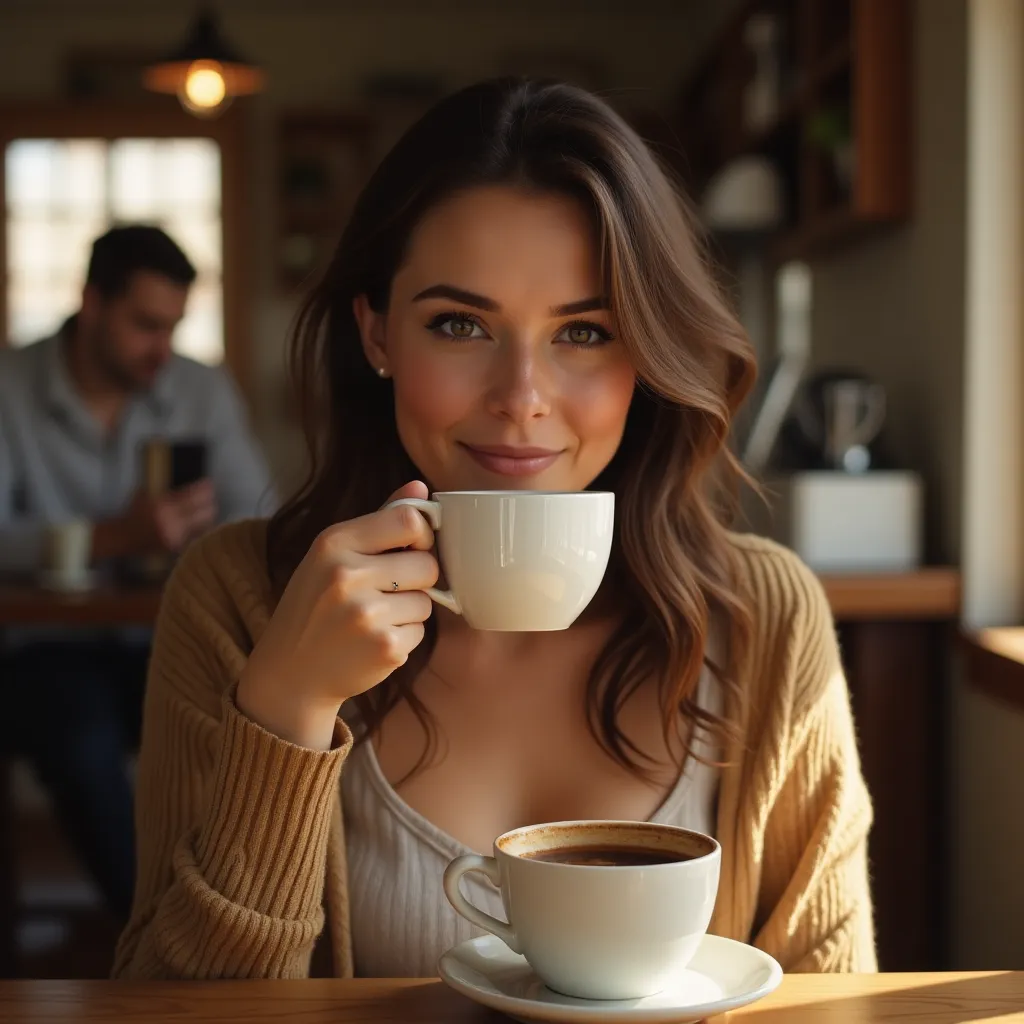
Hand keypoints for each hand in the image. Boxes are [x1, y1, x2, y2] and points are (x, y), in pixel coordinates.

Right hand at [91, 480, 217, 562]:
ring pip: (202, 524)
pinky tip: (202, 521)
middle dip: (210, 501)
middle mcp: (171, 520)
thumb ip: (165, 490)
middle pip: (202, 510)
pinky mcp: (176, 545)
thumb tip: (186, 483)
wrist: (124, 536)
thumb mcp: (146, 495)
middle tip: (212, 496)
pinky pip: (195, 534)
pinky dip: (200, 527)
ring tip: (210, 507)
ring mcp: (175, 534)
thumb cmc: (135, 512)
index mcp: (163, 505)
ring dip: (207, 514)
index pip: (191, 495)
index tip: (209, 483)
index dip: (203, 488)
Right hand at [236, 481, 436, 749]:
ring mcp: (366, 615)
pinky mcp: (384, 648)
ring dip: (410, 611)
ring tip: (374, 619)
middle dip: (417, 579)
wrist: (289, 673)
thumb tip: (420, 487)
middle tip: (388, 591)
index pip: (409, 520)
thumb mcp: (333, 555)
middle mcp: (347, 576)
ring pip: (427, 601)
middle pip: (427, 564)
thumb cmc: (315, 605)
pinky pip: (420, 632)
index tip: (411, 548)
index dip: (421, 535)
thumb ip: (380, 519)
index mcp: (333, 544)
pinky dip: (404, 637)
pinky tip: (373, 641)